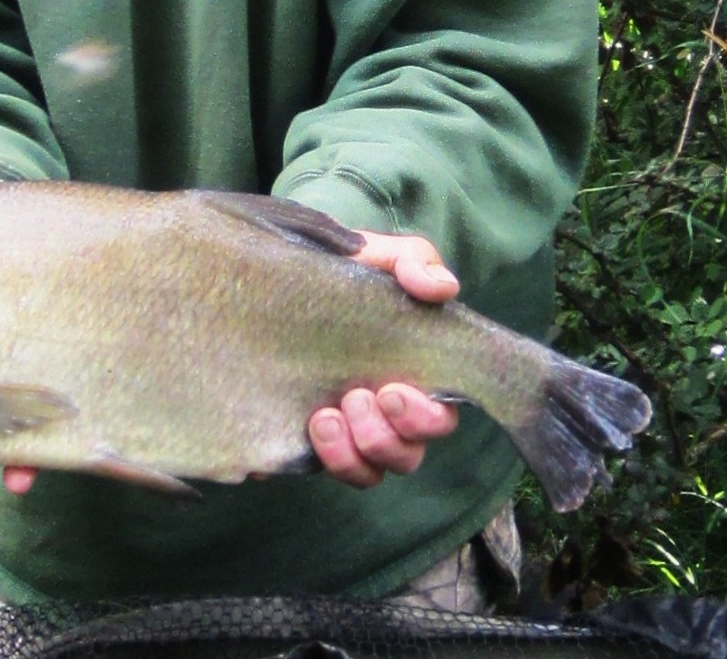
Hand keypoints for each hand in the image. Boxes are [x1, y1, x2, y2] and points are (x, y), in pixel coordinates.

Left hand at [309, 229, 460, 488]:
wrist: (285, 278)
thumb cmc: (345, 269)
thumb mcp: (380, 255)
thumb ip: (415, 261)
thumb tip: (441, 289)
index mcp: (414, 374)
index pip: (439, 419)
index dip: (424, 418)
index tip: (392, 390)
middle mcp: (388, 413)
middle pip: (407, 456)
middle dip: (387, 437)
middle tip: (358, 397)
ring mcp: (352, 430)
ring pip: (371, 472)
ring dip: (354, 453)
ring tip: (326, 415)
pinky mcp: (315, 439)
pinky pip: (330, 469)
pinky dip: (327, 456)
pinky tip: (310, 422)